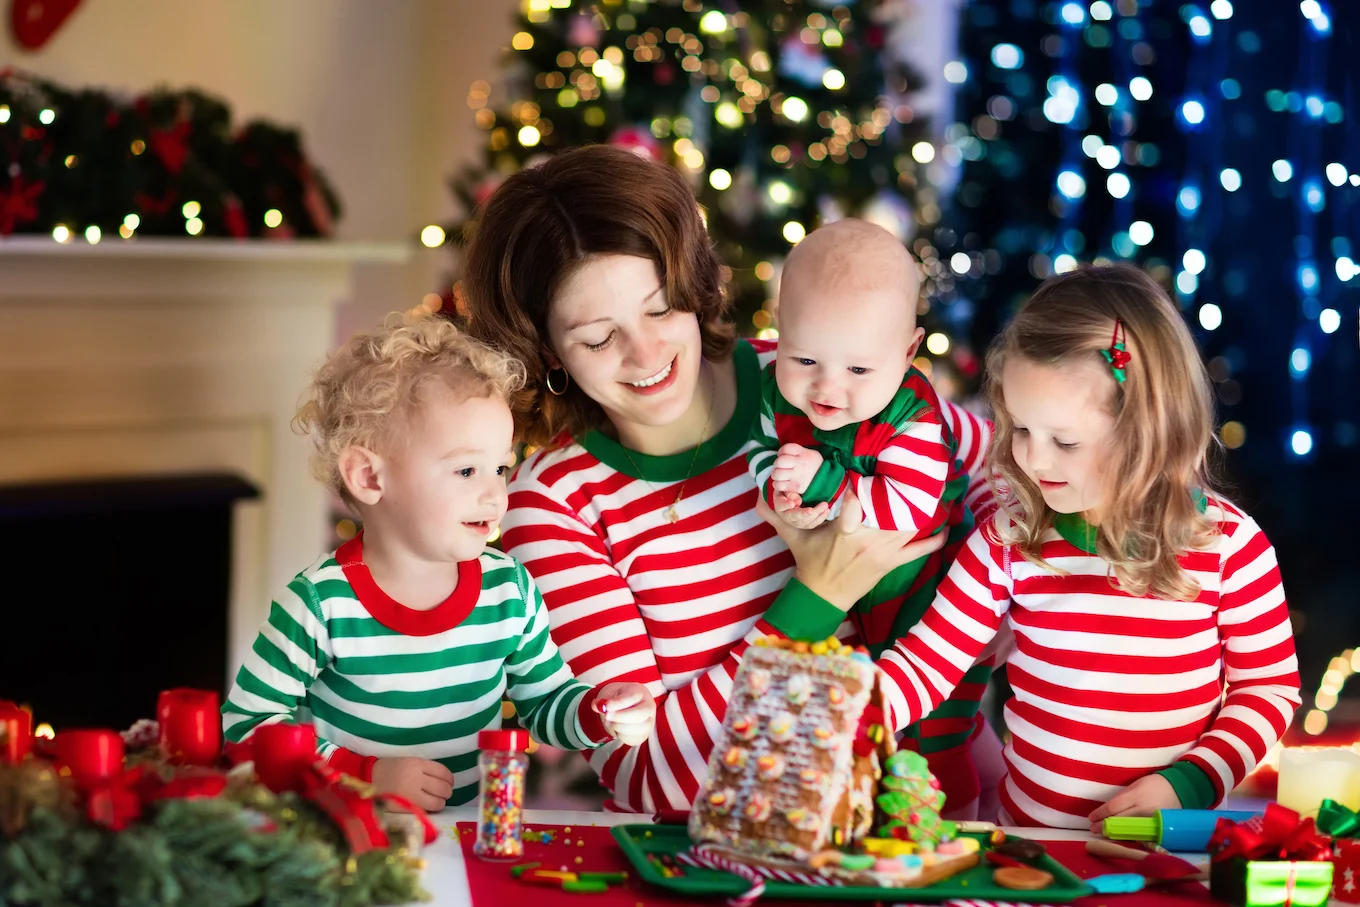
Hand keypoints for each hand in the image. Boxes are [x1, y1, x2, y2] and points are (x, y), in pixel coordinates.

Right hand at [371, 757, 454, 813]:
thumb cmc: (389, 770)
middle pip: (443, 788)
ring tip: (436, 802)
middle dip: (447, 793)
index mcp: (417, 764)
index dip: (449, 779)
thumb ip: (425, 770)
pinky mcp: (404, 808)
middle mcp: (416, 779)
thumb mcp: (408, 762)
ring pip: (437, 803)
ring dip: (440, 803)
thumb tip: (443, 781)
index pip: (443, 772)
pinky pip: (424, 811)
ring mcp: (410, 795)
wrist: (367, 780)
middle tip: (443, 794)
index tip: (448, 783)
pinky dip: (428, 810)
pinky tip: (426, 807)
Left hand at [595, 682, 655, 746]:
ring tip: (610, 721)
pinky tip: (618, 727)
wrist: (625, 707)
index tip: (606, 706)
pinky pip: (630, 739)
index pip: (632, 697)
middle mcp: (649, 707)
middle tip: (606, 716)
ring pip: (634, 729)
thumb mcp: (610, 693)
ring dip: (617, 726)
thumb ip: (604, 699)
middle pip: (639, 714)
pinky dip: (620, 735)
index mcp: (641, 692)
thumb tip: (597, 706)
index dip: (618, 703)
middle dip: (620, 717)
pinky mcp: (643, 736)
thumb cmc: (618, 697)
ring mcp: (648, 723)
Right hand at [756, 486, 945, 610]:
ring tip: (933, 487)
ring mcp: (883, 552)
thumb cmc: (809, 562)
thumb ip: (776, 514)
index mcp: (843, 531)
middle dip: (905, 491)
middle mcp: (867, 540)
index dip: (866, 489)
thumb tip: (756, 495)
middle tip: (919, 468)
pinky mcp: (892, 563)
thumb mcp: (792, 536)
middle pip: (893, 512)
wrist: (822, 597)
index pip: (856, 505)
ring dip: (923, 509)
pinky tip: (946, 526)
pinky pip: (919, 551)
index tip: (875, 467)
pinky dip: (934, 539)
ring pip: (910, 526)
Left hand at [770, 443, 822, 494]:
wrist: (827, 481)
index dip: (781, 452)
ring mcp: (798, 476)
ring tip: (781, 476)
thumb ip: (797, 451)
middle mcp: (800, 464)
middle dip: (777, 465)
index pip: (785, 448)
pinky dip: (777, 484)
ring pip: (776, 474)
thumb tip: (780, 454)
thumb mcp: (811, 453)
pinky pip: (778, 485)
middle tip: (781, 467)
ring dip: (776, 475)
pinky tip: (782, 483)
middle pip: (779, 462)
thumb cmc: (815, 466)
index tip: (783, 456)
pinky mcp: (796, 487)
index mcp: (804, 453)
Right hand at [773, 489, 829, 529]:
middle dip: (804, 513)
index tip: (792, 503)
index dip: (786, 505)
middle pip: (794, 516)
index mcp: (780, 506)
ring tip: (824, 506)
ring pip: (805, 521)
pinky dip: (821, 518)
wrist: (792, 498)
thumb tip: (798, 502)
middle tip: (812, 510)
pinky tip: (827, 511)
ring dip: (816, 514)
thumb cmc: (789, 491)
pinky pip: (813, 524)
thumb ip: (790, 492)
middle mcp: (786, 516)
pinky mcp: (804, 524)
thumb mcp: (786, 488)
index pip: (781, 505)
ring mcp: (796, 522)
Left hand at [1087, 774, 1181, 832]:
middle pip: (1119, 820)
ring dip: (1114, 832)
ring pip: (1129, 830)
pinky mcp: (1159, 828)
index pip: (1114, 807)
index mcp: (1137, 796)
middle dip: (1104, 826)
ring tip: (1102, 833)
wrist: (1180, 790)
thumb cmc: (1154, 784)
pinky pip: (1140, 833)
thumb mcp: (1136, 785)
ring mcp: (1152, 821)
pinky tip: (1120, 836)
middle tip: (1093, 829)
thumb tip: (1108, 809)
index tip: (1091, 817)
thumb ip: (1123, 797)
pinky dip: (1128, 835)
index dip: (1101, 814)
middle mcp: (1144, 810)